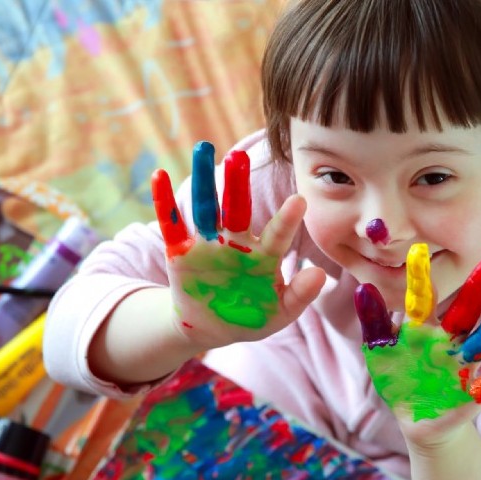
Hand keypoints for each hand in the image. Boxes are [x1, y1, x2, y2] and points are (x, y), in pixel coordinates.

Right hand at [152, 141, 323, 349]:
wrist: (212, 328)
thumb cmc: (252, 316)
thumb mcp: (279, 313)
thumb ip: (300, 295)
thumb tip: (321, 274)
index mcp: (264, 256)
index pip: (277, 235)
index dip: (287, 219)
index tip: (300, 200)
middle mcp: (237, 242)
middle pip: (238, 208)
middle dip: (238, 183)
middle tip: (239, 156)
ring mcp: (209, 245)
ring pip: (206, 207)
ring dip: (203, 180)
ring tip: (203, 149)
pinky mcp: (181, 252)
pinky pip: (172, 224)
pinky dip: (164, 202)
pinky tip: (159, 176)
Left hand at [354, 244, 480, 445]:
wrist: (417, 419)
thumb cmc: (399, 379)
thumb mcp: (380, 351)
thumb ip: (374, 322)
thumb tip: (363, 288)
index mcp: (423, 327)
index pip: (423, 297)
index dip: (421, 276)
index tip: (419, 248)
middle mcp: (449, 339)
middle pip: (466, 309)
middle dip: (479, 286)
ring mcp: (463, 364)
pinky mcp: (473, 393)